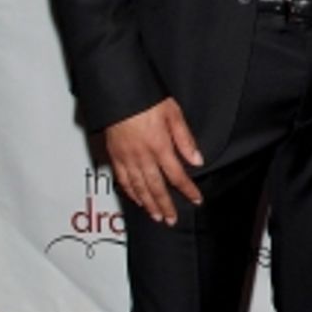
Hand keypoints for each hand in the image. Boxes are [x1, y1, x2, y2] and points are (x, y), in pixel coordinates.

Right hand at [105, 98, 203, 224]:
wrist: (118, 92)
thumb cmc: (146, 99)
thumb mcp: (173, 113)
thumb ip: (185, 139)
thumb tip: (197, 160)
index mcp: (160, 146)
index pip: (177, 175)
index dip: (187, 190)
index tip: (196, 200)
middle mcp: (142, 156)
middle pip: (156, 187)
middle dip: (166, 205)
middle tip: (172, 219)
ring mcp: (127, 157)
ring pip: (139, 187)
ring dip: (149, 204)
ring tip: (157, 216)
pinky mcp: (114, 155)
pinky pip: (123, 179)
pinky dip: (130, 192)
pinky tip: (136, 199)